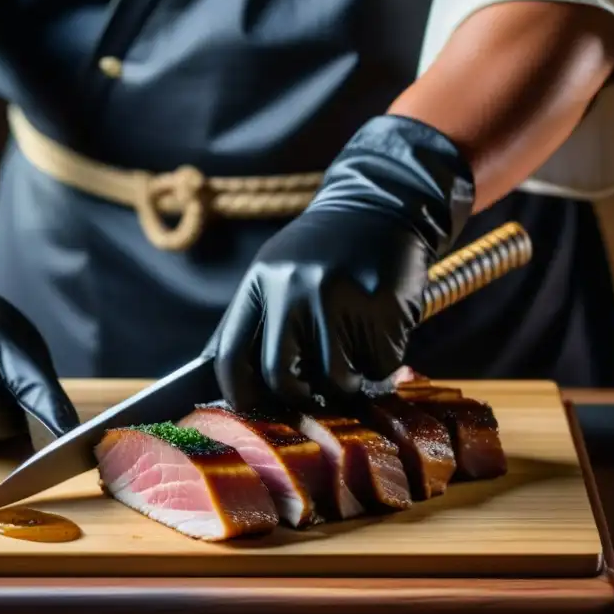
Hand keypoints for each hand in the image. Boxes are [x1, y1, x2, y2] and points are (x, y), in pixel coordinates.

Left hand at [209, 115, 474, 411]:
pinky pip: (378, 365)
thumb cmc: (327, 252)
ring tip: (355, 361)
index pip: (231, 354)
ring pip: (335, 379)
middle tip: (315, 394)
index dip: (238, 392)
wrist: (383, 205)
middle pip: (282, 377)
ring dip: (348, 383)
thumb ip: (257, 321)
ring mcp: (337, 296)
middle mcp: (292, 289)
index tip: (252, 408)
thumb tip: (230, 383)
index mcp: (260, 282)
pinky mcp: (379, 305)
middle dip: (300, 397)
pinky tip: (382, 334)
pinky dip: (381, 363)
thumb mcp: (278, 271)